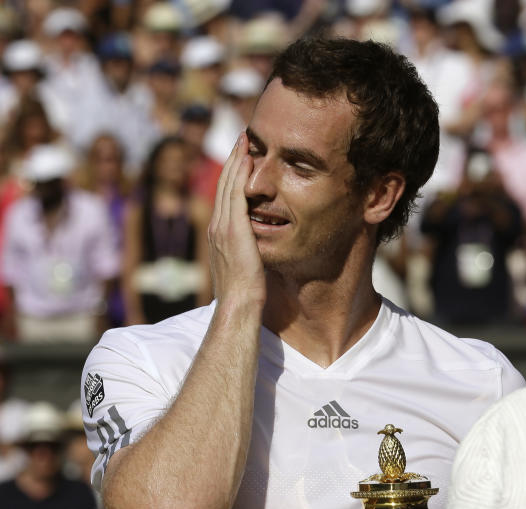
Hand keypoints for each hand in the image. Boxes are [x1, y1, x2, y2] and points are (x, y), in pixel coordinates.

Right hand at [208, 133, 264, 311]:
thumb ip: (248, 248)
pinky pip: (235, 194)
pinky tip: (248, 158)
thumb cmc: (246, 292)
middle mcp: (216, 226)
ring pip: (227, 184)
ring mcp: (222, 227)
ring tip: (245, 138)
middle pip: (223, 183)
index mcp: (218, 233)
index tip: (242, 155)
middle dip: (233, 158)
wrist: (239, 304)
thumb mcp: (246, 263)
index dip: (233, 173)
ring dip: (236, 159)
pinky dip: (240, 174)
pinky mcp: (232, 230)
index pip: (224, 195)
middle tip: (242, 136)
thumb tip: (258, 244)